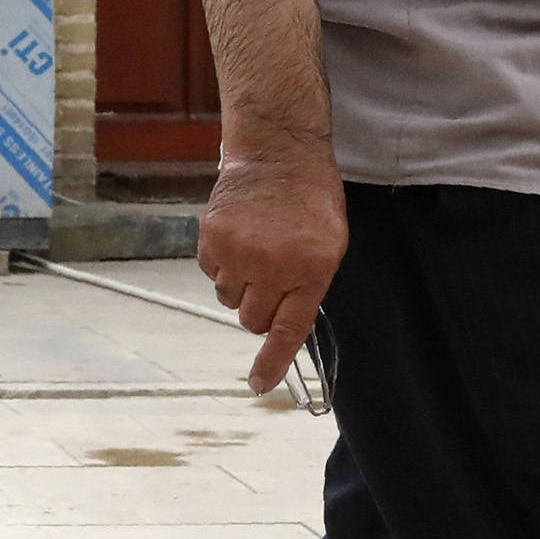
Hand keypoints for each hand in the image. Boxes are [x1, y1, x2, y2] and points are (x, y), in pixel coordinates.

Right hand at [197, 147, 345, 398]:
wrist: (278, 152)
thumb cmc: (310, 198)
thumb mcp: (328, 244)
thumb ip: (308, 285)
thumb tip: (282, 322)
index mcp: (312, 269)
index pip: (288, 329)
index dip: (273, 362)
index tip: (259, 385)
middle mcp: (274, 266)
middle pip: (252, 318)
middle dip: (258, 308)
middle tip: (267, 281)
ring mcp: (241, 252)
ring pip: (228, 297)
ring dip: (239, 283)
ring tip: (254, 249)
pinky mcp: (213, 238)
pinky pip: (211, 271)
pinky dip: (221, 262)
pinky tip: (237, 237)